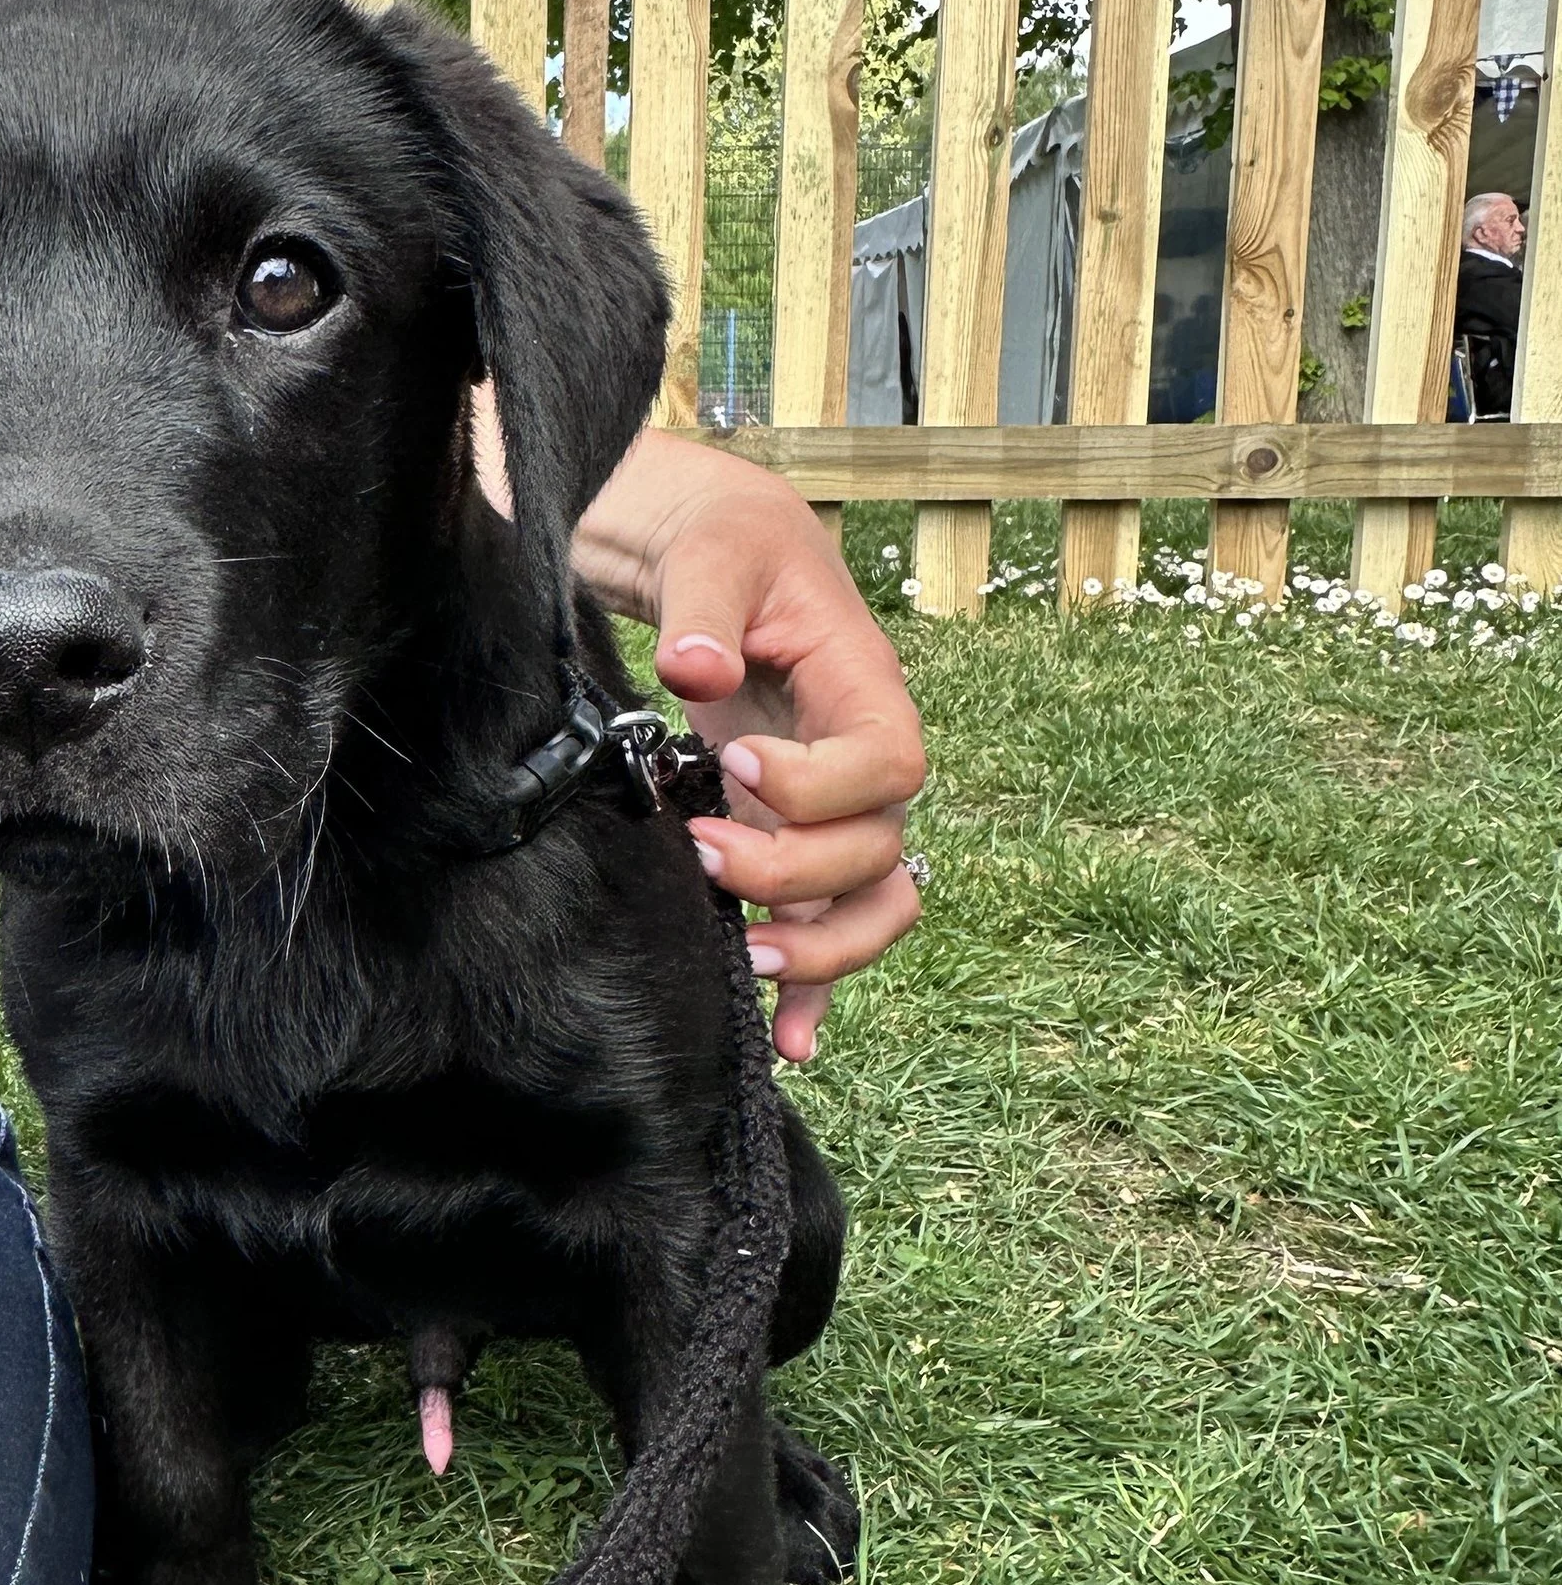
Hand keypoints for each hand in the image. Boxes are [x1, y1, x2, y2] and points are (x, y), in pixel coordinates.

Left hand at [575, 428, 925, 1060]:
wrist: (712, 553)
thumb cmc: (720, 542)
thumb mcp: (710, 552)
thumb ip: (703, 611)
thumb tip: (695, 673)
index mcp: (865, 685)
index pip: (890, 764)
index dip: (822, 786)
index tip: (735, 767)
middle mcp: (863, 758)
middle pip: (879, 849)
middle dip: (796, 870)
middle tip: (704, 850)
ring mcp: (833, 808)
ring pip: (871, 904)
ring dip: (821, 949)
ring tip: (748, 958)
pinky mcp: (792, 837)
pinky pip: (828, 926)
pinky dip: (815, 989)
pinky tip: (787, 1041)